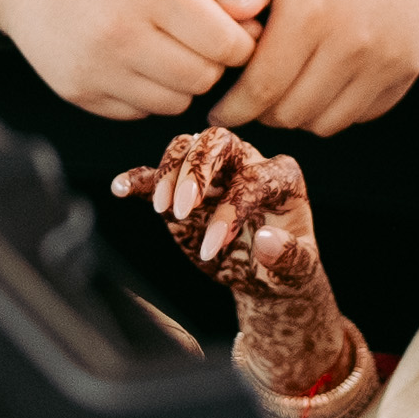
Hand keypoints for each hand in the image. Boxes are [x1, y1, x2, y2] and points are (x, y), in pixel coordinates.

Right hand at [0, 0, 256, 116]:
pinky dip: (147, 92)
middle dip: (213, 63)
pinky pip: (138, 111)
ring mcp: (96, 69)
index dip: (240, 42)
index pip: (225, 45)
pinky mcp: (78, 92)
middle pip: (203, 79)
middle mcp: (121, 35)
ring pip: (174, 103)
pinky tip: (134, 59)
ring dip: (181, 81)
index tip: (234, 32)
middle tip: (199, 40)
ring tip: (165, 47)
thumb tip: (254, 33)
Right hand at [120, 128, 353, 389]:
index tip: (211, 247)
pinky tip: (121, 188)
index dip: (229, 210)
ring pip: (186, 147)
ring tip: (161, 209)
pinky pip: (158, 172)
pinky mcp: (185, 188)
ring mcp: (214, 172)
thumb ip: (287, 257)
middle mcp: (248, 163)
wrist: (264, 276)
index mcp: (281, 176)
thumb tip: (266, 241)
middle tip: (181, 209)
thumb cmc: (287, 269)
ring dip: (168, 174)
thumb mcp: (297, 270)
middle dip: (196, 171)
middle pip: (218, 141)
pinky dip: (139, 178)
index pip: (251, 179)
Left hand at [209, 0, 418, 132]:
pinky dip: (336, 109)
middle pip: (291, 113)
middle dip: (263, 112)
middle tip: (252, 96)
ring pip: (325, 123)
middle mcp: (352, 43)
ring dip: (299, 114)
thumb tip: (223, 13)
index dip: (234, 108)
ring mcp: (384, 59)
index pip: (261, 89)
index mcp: (310, 13)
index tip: (220, 111)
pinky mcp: (406, 68)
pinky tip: (323, 82)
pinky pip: (360, 114)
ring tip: (288, 88)